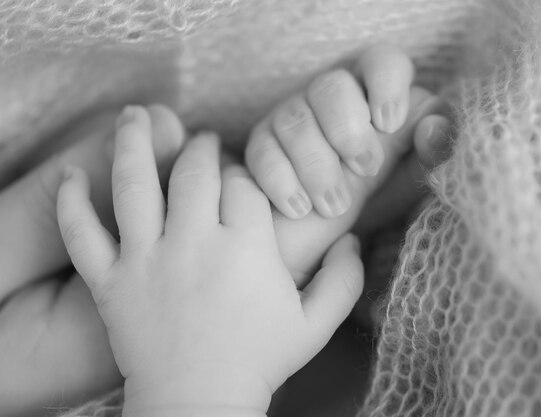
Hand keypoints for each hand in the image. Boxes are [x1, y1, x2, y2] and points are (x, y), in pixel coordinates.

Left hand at [56, 106, 363, 415]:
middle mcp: (195, 243)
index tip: (245, 182)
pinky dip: (72, 201)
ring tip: (135, 115)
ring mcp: (148, 260)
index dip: (247, 175)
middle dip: (203, 148)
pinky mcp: (111, 282)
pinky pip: (82, 234)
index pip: (245, 184)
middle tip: (204, 141)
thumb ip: (344, 280)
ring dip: (133, 142)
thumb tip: (351, 239)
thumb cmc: (259, 363)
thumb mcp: (317, 325)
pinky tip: (72, 173)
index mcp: (247, 248)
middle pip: (195, 170)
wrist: (199, 406)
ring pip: (134, 184)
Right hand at [245, 44, 451, 218]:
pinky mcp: (262, 146)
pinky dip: (281, 182)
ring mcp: (290, 118)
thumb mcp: (411, 177)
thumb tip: (433, 128)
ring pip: (293, 121)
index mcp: (372, 93)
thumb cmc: (379, 193)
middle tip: (367, 170)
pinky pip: (262, 152)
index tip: (389, 123)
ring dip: (316, 166)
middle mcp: (328, 97)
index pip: (380, 61)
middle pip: (330, 86)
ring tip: (334, 207)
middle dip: (348, 130)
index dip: (385, 84)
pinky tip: (300, 208)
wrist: (332, 231)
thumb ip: (430, 153)